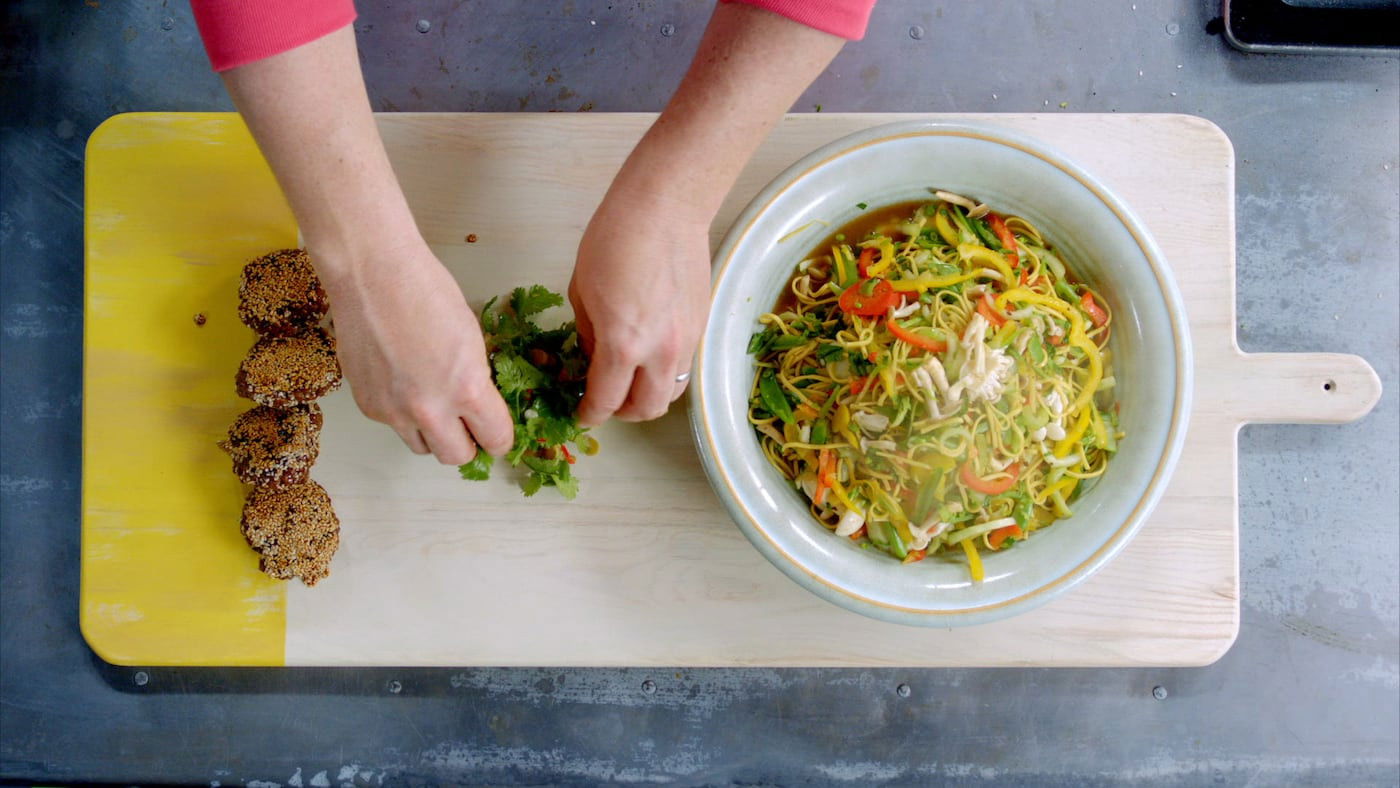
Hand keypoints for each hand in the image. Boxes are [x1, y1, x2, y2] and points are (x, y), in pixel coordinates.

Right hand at [316, 238, 513, 464]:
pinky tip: (402, 381)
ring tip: (433, 402)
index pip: (496, 439)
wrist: (372, 275)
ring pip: (421, 447)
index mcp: (467, 389)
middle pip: (456, 457)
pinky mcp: (367, 405)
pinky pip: (393, 425)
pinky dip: (402, 413)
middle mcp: (430, 409)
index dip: (499, 437)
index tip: (496, 431)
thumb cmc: (427, 293)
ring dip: (433, 433)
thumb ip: (476, 382)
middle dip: (467, 444)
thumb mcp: (472, 339)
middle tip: (467, 426)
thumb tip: (478, 406)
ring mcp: (393, 411)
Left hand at [570, 189, 711, 424]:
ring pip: (671, 393)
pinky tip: (650, 351)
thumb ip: (590, 334)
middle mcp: (660, 352)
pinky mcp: (701, 326)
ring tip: (631, 380)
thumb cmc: (615, 238)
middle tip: (606, 400)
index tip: (582, 412)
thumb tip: (595, 357)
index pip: (607, 401)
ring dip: (648, 396)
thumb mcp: (582, 290)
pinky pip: (684, 366)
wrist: (666, 208)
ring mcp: (687, 341)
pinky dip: (664, 371)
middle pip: (646, 410)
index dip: (590, 413)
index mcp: (623, 344)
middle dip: (622, 413)